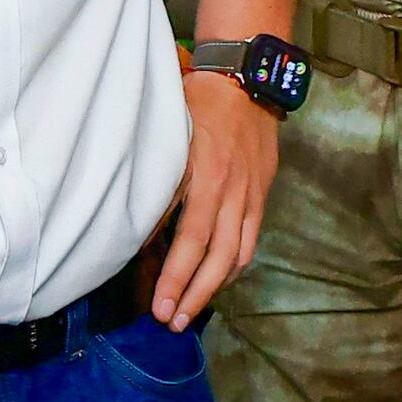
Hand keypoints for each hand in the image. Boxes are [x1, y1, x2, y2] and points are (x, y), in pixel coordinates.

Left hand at [157, 72, 279, 327]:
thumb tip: (140, 227)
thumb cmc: (196, 103)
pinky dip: (234, 266)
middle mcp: (232, 192)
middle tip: (171, 322)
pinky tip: (218, 280)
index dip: (175, 277)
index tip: (159, 306)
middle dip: (194, 295)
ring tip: (191, 312)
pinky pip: (250, 240)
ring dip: (214, 288)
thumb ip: (159, 182)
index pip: (190, 240)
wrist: (246, 80)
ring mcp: (250, 195)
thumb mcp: (169, 137)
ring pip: (237, 255)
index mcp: (206, 177)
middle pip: (217, 257)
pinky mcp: (261, 194)